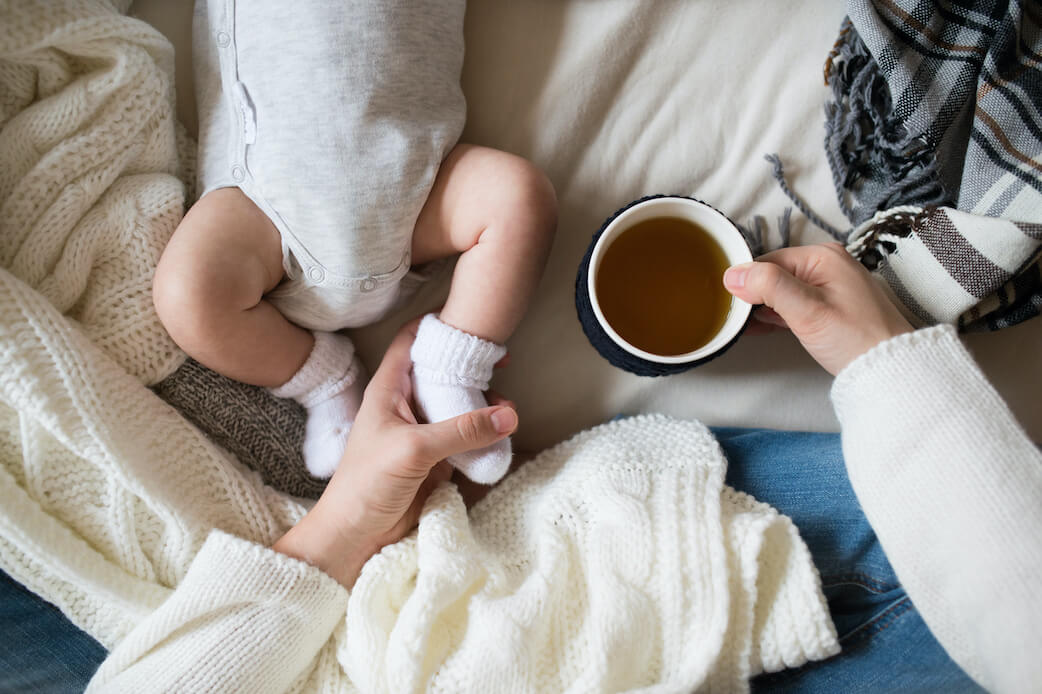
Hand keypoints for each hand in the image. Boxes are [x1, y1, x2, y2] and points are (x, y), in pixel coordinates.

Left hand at [273, 319, 517, 586]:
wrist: (354, 536)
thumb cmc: (366, 484)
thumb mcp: (415, 450)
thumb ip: (462, 430)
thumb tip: (509, 414)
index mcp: (389, 389)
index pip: (412, 340)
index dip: (439, 326)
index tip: (472, 322)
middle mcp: (405, 404)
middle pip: (440, 370)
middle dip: (470, 365)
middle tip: (502, 363)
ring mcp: (421, 432)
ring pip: (456, 404)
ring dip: (481, 403)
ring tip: (508, 407)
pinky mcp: (435, 458)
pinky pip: (464, 437)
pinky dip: (482, 433)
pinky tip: (502, 434)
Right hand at [722, 243, 913, 374]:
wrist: (891, 368)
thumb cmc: (856, 339)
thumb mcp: (806, 310)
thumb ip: (769, 286)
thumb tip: (734, 273)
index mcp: (823, 256)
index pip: (767, 261)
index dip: (746, 283)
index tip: (733, 306)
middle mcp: (827, 264)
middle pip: (774, 274)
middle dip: (753, 296)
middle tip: (740, 320)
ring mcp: (830, 285)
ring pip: (782, 290)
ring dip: (763, 307)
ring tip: (747, 326)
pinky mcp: (830, 306)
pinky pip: (794, 303)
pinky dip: (778, 315)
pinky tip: (762, 328)